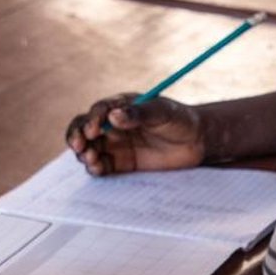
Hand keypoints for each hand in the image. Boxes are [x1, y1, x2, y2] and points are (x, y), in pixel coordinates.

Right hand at [65, 95, 205, 175]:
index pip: (98, 111)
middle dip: (77, 136)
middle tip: (79, 146)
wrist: (197, 142)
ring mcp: (115, 144)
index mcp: (120, 106)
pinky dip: (94, 167)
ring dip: (84, 153)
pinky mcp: (121, 163)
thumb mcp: (162, 112)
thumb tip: (113, 116)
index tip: (93, 129)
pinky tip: (96, 168)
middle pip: (84, 128)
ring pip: (88, 148)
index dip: (91, 120)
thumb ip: (138, 114)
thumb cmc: (179, 120)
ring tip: (91, 158)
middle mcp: (112, 125)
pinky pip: (101, 165)